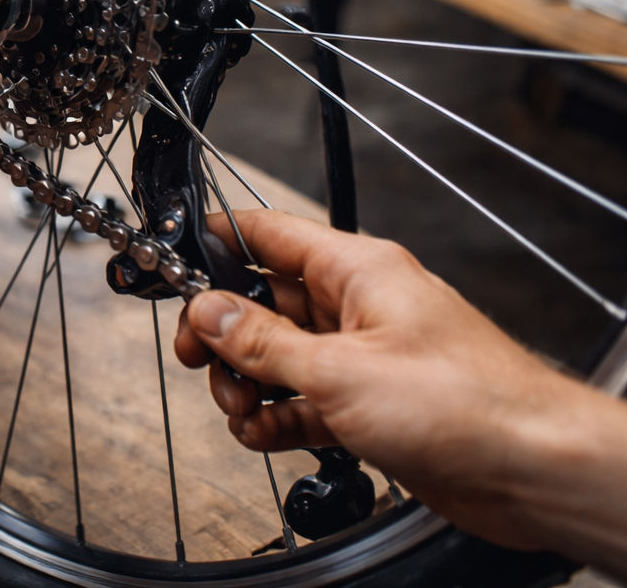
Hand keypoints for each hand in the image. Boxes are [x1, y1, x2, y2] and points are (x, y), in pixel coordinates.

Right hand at [173, 209, 608, 547]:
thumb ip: (263, 342)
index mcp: (356, 270)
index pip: (268, 234)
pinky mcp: (370, 405)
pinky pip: (303, 399)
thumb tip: (209, 312)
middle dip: (226, 335)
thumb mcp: (339, 370)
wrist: (533, 471)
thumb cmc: (466, 403)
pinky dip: (276, 416)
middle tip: (199, 359)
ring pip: (280, 356)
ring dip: (248, 383)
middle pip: (264, 303)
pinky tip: (263, 434)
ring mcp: (364, 357)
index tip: (173, 262)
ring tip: (242, 409)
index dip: (215, 242)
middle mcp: (358, 307)